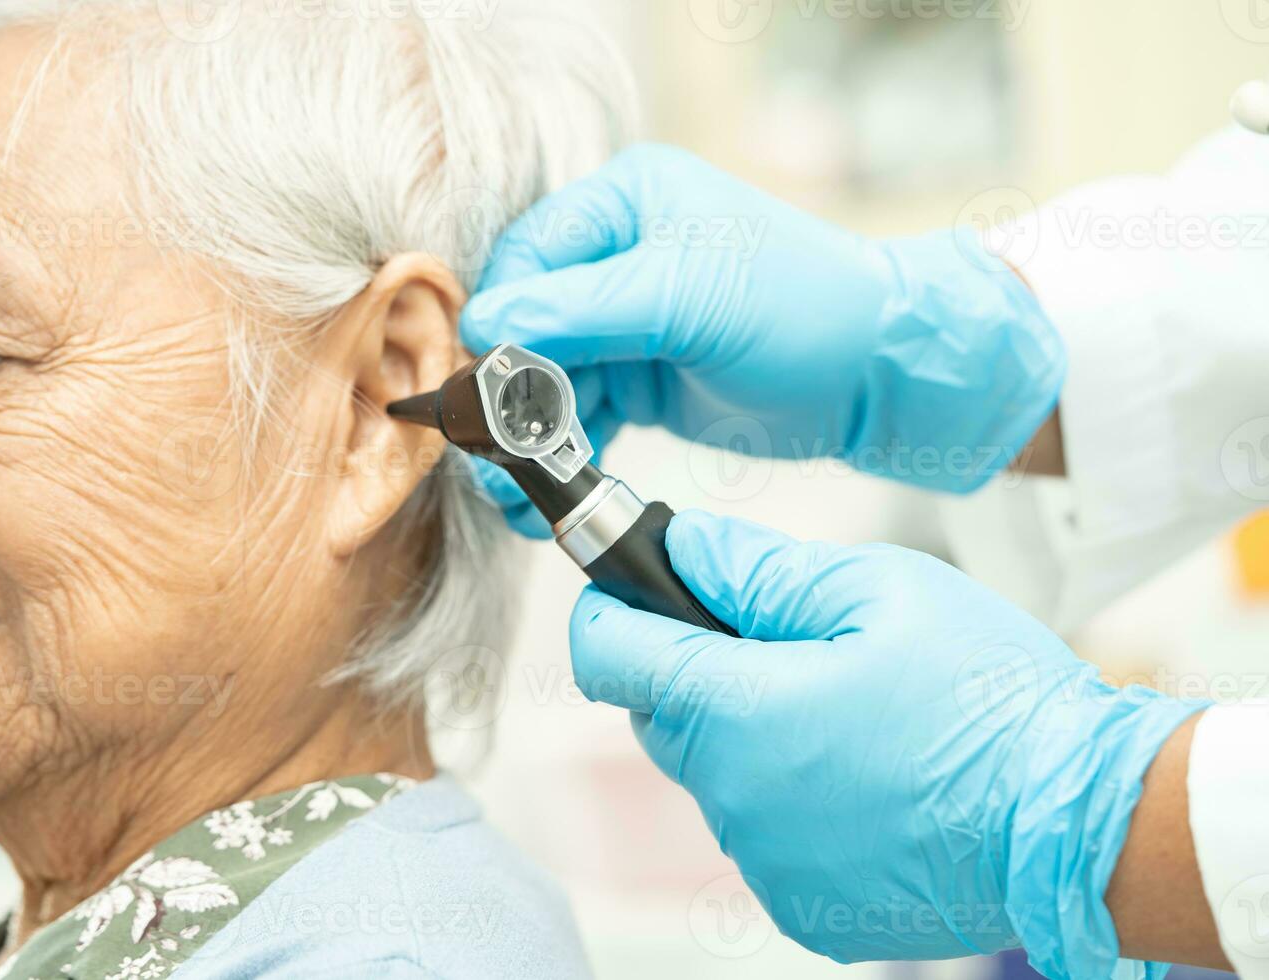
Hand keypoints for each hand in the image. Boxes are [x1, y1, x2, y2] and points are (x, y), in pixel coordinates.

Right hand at [461, 145, 1064, 536]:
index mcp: (623, 203)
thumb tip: (483, 327)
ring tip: (519, 493)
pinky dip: (564, 451)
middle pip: (528, 325)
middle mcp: (616, 254)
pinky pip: (579, 413)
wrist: (881, 373)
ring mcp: (627, 320)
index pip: (526, 259)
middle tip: (495, 457)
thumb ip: (580, 311)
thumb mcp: (687, 297)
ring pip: (546, 379)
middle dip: (509, 396)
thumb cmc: (804, 307)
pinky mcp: (641, 377)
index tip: (484, 390)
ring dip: (530, 437)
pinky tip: (549, 492)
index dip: (501, 325)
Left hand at [570, 510, 1203, 976]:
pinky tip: (867, 778)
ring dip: (750, 738)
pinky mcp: (806, 909)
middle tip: (783, 643)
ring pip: (715, 777)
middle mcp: (732, 801)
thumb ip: (760, 570)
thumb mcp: (877, 593)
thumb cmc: (988, 700)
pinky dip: (791, 802)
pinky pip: (765, 835)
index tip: (627, 586)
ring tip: (847, 714)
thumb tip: (686, 549)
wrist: (1084, 823)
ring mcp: (767, 865)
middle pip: (661, 715)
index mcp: (736, 713)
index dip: (612, 608)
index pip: (610, 654)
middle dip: (697, 670)